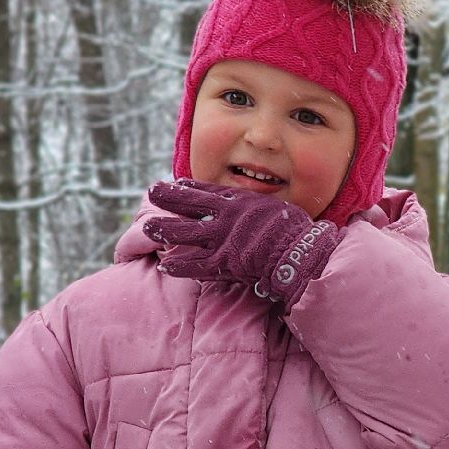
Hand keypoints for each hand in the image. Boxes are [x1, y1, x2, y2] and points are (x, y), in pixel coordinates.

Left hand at [143, 180, 340, 306]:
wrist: (300, 252)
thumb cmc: (295, 230)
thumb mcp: (275, 208)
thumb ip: (258, 207)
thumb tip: (257, 207)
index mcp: (239, 201)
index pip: (207, 190)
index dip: (188, 187)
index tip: (174, 183)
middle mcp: (225, 217)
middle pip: (188, 204)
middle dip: (167, 198)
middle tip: (152, 192)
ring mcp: (222, 239)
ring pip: (183, 232)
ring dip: (164, 229)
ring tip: (148, 226)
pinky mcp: (223, 262)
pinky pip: (194, 265)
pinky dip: (179, 265)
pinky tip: (165, 265)